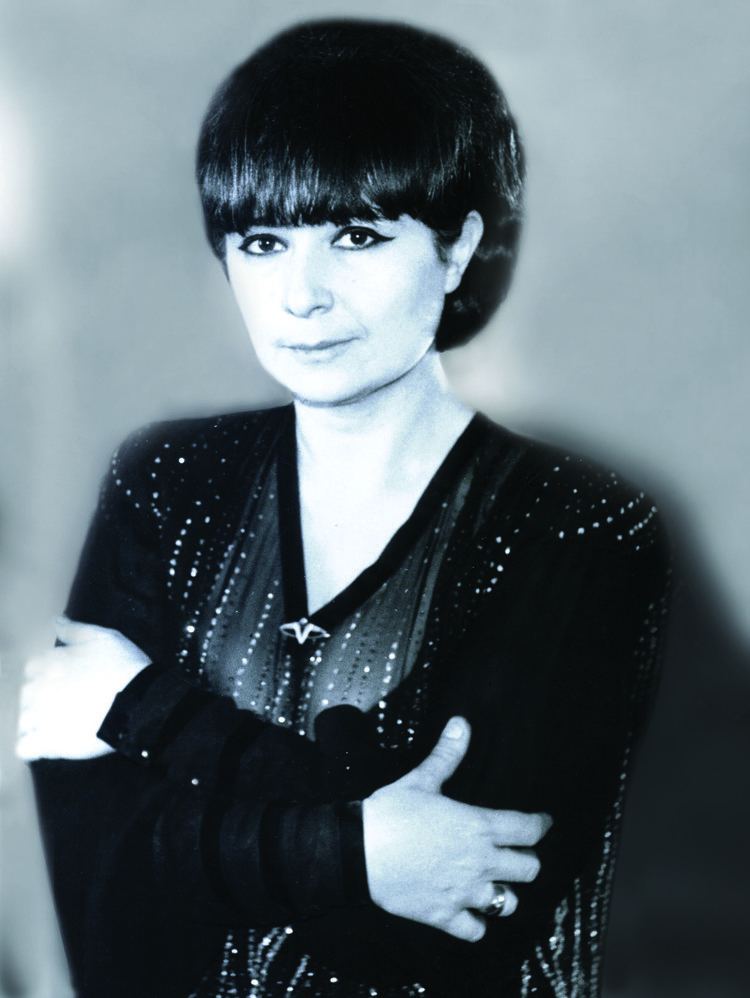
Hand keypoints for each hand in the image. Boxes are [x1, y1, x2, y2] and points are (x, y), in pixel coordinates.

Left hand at [16, 618, 150, 761]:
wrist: (139, 703)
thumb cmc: (124, 666)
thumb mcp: (104, 637)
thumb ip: (75, 629)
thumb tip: (55, 621)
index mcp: (48, 662)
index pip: (32, 668)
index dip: (49, 675)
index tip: (67, 681)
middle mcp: (37, 688)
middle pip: (26, 695)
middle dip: (43, 699)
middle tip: (69, 704)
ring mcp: (39, 717)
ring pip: (24, 721)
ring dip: (38, 723)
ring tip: (62, 726)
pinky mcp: (46, 742)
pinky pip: (24, 748)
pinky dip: (34, 747)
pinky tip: (51, 744)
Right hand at [362, 717, 551, 941]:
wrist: (358, 852)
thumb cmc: (390, 812)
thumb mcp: (420, 780)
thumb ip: (446, 755)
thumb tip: (461, 723)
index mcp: (477, 826)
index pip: (527, 829)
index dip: (541, 825)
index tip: (544, 822)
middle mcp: (479, 862)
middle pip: (529, 869)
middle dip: (527, 860)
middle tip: (518, 853)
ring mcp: (464, 892)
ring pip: (509, 902)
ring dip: (505, 893)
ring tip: (496, 884)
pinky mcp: (444, 916)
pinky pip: (476, 930)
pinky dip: (478, 924)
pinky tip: (472, 914)